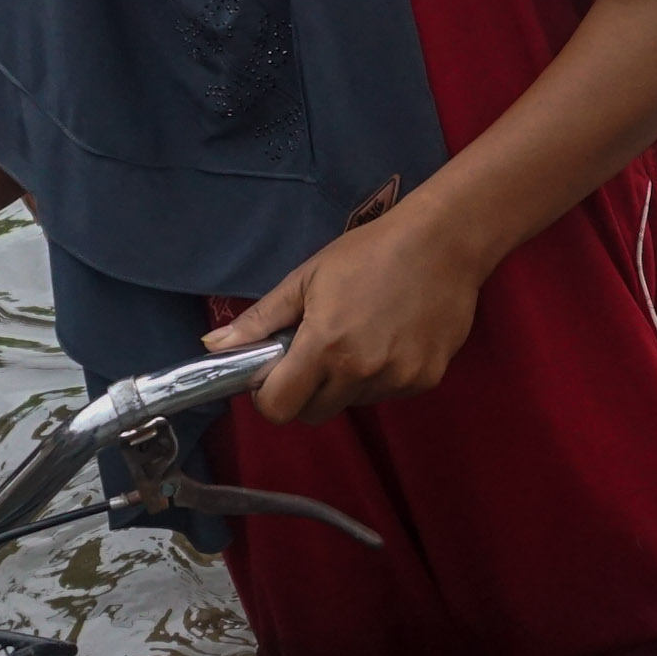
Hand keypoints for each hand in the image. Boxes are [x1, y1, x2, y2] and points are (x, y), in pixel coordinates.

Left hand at [202, 209, 488, 421]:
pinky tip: (391, 337)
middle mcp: (361, 372)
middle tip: (315, 352)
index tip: (274, 374)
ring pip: (353, 403)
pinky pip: (389, 392)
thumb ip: (261, 319)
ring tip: (361, 335)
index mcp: (324, 346)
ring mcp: (398, 379)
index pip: (279, 408)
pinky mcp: (426, 379)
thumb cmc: (370, 252)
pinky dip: (382, 376)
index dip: (269, 395)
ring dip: (346, 382)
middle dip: (305, 392)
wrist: (443, 242)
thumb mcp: (307, 278)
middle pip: (314, 413)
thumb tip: (212, 346)